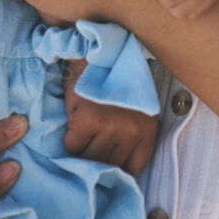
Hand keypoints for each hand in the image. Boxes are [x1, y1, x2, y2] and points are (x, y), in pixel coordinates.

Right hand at [62, 60, 156, 174]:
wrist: (98, 51)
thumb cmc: (116, 79)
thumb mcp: (136, 106)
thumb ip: (132, 132)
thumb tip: (114, 163)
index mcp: (148, 127)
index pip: (133, 167)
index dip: (118, 164)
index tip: (108, 157)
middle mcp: (132, 130)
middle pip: (109, 165)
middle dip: (98, 157)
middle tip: (90, 144)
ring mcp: (110, 127)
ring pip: (89, 158)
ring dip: (82, 151)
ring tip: (83, 134)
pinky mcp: (87, 121)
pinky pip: (73, 147)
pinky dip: (69, 141)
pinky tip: (74, 125)